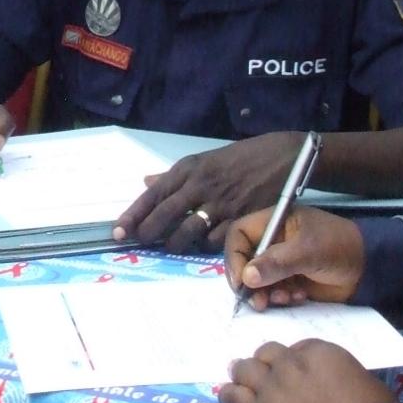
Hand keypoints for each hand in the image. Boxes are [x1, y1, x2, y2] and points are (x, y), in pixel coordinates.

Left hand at [113, 132, 304, 252]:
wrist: (285, 156)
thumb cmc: (242, 158)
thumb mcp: (205, 159)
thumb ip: (175, 176)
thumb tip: (146, 182)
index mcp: (189, 168)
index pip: (153, 194)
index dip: (133, 215)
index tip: (118, 231)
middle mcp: (200, 184)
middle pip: (164, 215)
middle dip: (147, 233)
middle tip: (139, 243)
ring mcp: (220, 202)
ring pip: (186, 232)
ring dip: (174, 244)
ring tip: (170, 247)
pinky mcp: (239, 217)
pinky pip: (214, 241)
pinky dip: (204, 246)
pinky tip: (201, 246)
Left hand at [219, 340, 399, 402]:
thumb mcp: (366, 383)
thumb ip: (343, 374)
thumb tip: (338, 383)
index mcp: (320, 352)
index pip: (296, 348)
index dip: (293, 362)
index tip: (294, 375)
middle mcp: (291, 363)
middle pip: (267, 353)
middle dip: (267, 364)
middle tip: (267, 379)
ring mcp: (272, 386)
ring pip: (244, 368)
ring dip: (244, 375)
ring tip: (242, 383)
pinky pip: (232, 396)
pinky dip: (229, 395)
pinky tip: (230, 398)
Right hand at [226, 205, 364, 310]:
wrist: (370, 267)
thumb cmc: (339, 247)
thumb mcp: (308, 251)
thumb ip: (277, 263)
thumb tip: (246, 278)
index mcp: (274, 222)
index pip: (239, 235)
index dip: (234, 256)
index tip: (240, 280)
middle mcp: (273, 241)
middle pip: (244, 260)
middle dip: (249, 282)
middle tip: (257, 300)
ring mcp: (282, 262)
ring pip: (258, 280)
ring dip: (266, 293)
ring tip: (281, 299)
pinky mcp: (290, 280)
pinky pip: (274, 291)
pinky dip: (281, 298)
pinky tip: (298, 297)